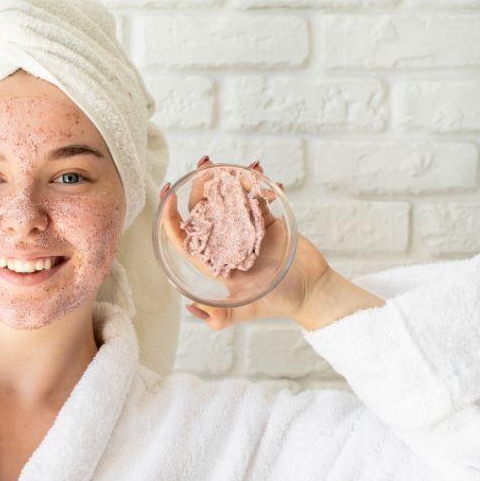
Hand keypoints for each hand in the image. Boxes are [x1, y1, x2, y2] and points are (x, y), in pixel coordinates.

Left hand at [159, 156, 330, 329]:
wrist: (311, 292)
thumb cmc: (277, 303)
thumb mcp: (243, 312)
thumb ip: (218, 317)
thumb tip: (190, 306)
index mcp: (214, 261)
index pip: (185, 237)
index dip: (171, 217)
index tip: (167, 195)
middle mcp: (226, 243)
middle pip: (206, 210)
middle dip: (201, 186)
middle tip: (202, 164)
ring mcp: (247, 230)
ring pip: (232, 199)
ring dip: (230, 178)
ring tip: (230, 163)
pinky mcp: (269, 221)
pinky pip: (260, 198)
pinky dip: (260, 185)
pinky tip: (259, 173)